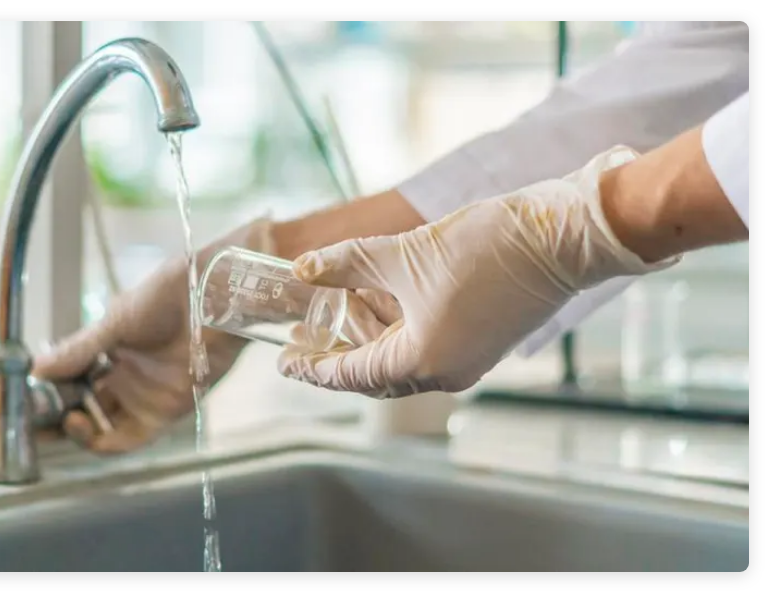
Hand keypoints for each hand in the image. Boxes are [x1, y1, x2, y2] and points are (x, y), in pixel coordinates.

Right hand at [31, 218, 273, 453]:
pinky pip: (128, 438)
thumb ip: (78, 350)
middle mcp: (124, 376)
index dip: (45, 392)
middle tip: (27, 422)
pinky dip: (101, 440)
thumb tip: (36, 369)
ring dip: (73, 431)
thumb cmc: (168, 296)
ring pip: (100, 427)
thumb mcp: (115, 321)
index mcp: (108, 349)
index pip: (69, 380)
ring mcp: (143, 395)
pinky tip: (80, 424)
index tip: (20, 398)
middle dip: (53, 419)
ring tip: (54, 420)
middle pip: (81, 408)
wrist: (212, 298)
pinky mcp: (166, 411)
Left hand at [279, 147, 677, 397]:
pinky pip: (425, 346)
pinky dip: (397, 328)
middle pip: (374, 373)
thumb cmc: (485, 249)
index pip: (350, 374)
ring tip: (338, 308)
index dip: (312, 367)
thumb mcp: (402, 255)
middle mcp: (445, 372)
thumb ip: (347, 265)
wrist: (560, 236)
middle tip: (303, 339)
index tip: (284, 362)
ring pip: (401, 358)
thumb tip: (303, 268)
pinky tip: (379, 300)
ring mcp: (467, 360)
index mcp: (422, 362)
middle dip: (337, 354)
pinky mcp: (481, 341)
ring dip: (368, 336)